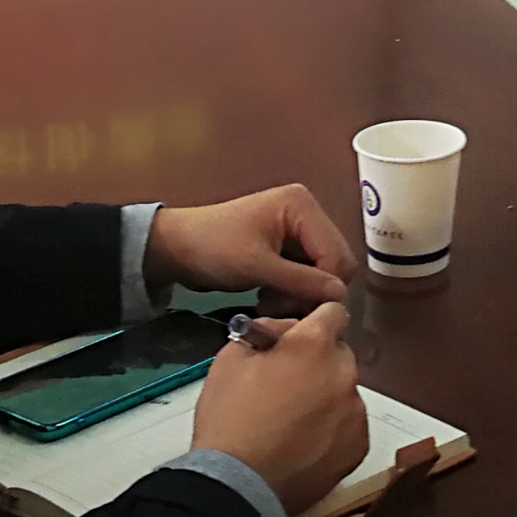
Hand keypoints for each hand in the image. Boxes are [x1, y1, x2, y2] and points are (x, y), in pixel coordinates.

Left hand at [148, 184, 355, 307]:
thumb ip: (301, 281)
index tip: (299, 310)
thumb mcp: (257, 266)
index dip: (324, 286)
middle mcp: (306, 212)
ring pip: (321, 270)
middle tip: (282, 307)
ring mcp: (297, 228)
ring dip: (301, 293)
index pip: (335, 253)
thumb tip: (340, 295)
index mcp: (302, 206)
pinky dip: (292, 289)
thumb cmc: (214, 248)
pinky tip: (270, 297)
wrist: (177, 247)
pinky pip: (306, 272)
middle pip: (334, 261)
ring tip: (271, 303)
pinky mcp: (287, 245)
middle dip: (312, 290)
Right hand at [191, 304, 367, 516]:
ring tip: (294, 422)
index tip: (300, 338)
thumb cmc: (229, 418)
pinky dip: (333, 430)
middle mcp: (343, 372)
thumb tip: (284, 331)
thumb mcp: (231, 358)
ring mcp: (355, 411)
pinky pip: (349, 426)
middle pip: (338, 355)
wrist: (238, 485)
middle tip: (288, 384)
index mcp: (313, 344)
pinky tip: (305, 443)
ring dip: (326, 397)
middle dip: (318, 362)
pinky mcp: (358, 446)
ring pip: (344, 392)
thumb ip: (265, 332)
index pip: (333, 312)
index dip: (314, 322)